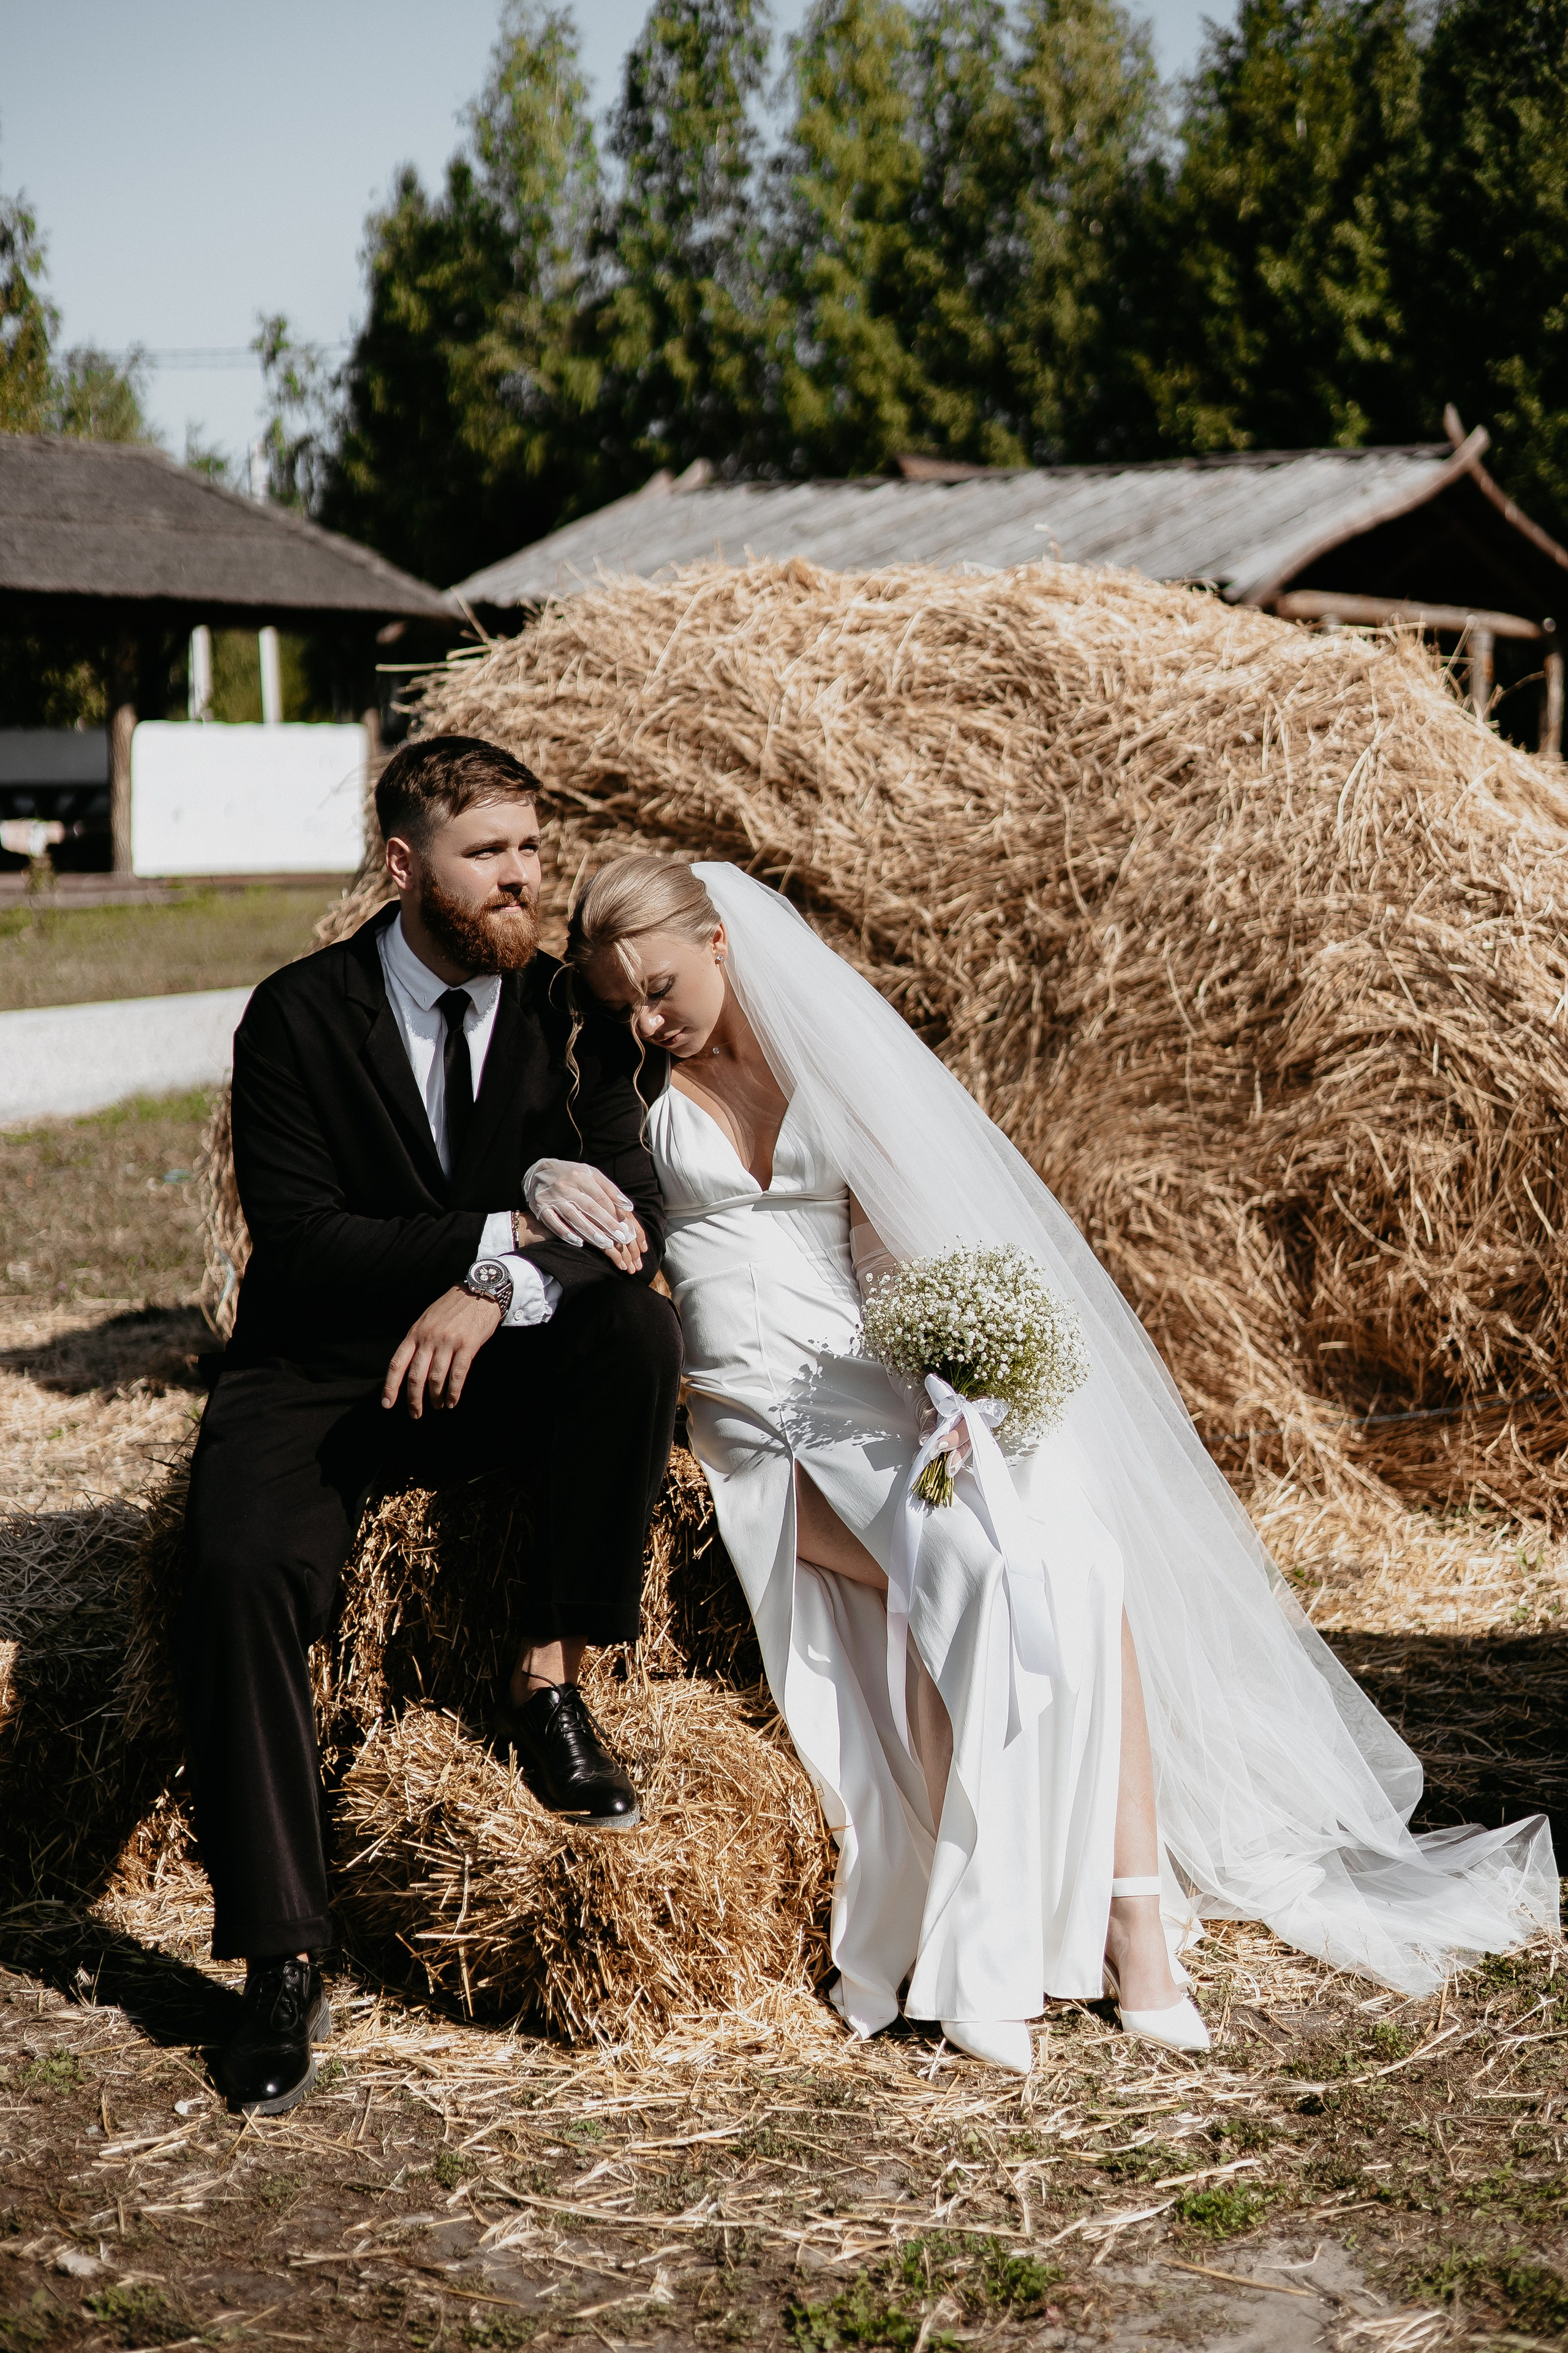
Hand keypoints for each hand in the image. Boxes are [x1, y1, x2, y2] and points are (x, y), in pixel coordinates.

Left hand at [382, 1287, 502, 1417]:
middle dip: (414, 1399)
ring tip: (437, 1407)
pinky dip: (453, 1392)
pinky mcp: (467, 1345)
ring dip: (435, 1398)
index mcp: (415, 1333)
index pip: (397, 1364)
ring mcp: (448, 1342)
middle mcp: (429, 1338)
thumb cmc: (452, 1308)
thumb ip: (418, 1340)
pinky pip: (458, 1375)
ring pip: (436, 1378)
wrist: (479, 1291)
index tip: (387, 1404)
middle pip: (416, 1376)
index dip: (391, 1386)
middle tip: (415, 1414)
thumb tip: (408, 1367)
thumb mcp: (427, 1319)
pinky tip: (452, 1401)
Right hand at [524, 1160, 645, 1270]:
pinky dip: (567, 1233)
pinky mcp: (540, 1207)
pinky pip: (554, 1222)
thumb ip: (609, 1189)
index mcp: (580, 1176)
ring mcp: (551, 1196)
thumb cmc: (571, 1175)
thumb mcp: (590, 1175)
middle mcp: (565, 1185)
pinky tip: (579, 1242)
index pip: (600, 1196)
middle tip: (622, 1239)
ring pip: (573, 1217)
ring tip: (606, 1244)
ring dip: (590, 1232)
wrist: (538, 1172)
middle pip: (590, 1207)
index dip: (614, 1212)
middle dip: (607, 1225)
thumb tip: (628, 1206)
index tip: (626, 1227)